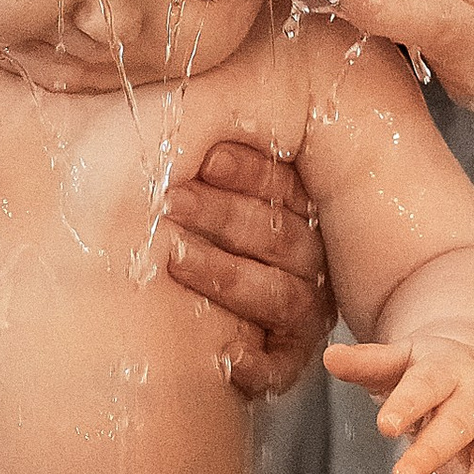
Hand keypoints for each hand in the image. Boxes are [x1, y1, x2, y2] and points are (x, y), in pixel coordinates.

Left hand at [165, 141, 334, 397]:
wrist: (182, 336)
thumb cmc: (186, 245)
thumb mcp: (192, 199)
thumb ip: (195, 165)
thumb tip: (167, 105)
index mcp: (293, 215)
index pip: (283, 187)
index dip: (247, 171)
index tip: (207, 158)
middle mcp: (306, 264)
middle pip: (280, 236)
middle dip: (223, 215)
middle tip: (172, 201)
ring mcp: (302, 315)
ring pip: (280, 295)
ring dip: (226, 275)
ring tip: (176, 259)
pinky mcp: (287, 363)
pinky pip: (281, 368)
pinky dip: (257, 364)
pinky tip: (227, 355)